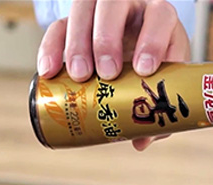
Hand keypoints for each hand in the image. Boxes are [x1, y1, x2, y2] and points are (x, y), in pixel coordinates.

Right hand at [37, 0, 190, 150]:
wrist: (140, 45)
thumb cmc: (157, 62)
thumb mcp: (165, 80)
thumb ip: (158, 108)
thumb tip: (140, 141)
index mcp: (159, 16)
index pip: (160, 16)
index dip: (153, 40)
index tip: (144, 70)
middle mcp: (130, 4)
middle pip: (113, 5)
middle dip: (107, 40)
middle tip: (105, 74)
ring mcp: (99, 9)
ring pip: (82, 9)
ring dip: (77, 44)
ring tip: (77, 76)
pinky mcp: (75, 20)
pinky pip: (57, 25)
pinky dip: (50, 48)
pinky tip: (47, 72)